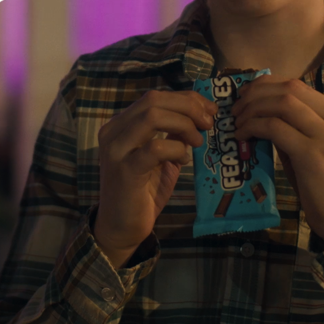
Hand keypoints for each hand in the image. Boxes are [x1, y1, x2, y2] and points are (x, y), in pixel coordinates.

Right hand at [94, 90, 215, 267]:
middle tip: (208, 124)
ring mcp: (116, 149)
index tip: (209, 110)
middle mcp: (114, 131)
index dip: (186, 99)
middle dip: (188, 107)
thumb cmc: (142, 191)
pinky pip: (155, 148)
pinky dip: (176, 149)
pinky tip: (184, 160)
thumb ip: (172, 134)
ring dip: (183, 125)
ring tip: (197, 141)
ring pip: (152, 116)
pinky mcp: (125, 170)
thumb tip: (198, 114)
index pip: (154, 97)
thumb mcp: (160, 156)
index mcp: (121, 124)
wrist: (121, 227)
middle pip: (153, 100)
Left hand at [233, 78, 323, 243]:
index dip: (266, 86)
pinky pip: (275, 128)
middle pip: (289, 89)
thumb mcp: (317, 148)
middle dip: (256, 94)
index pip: (298, 85)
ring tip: (237, 123)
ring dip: (252, 109)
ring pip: (282, 103)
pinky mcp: (312, 154)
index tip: (246, 96)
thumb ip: (296, 127)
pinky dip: (253, 127)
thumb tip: (261, 113)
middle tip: (236, 109)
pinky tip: (243, 137)